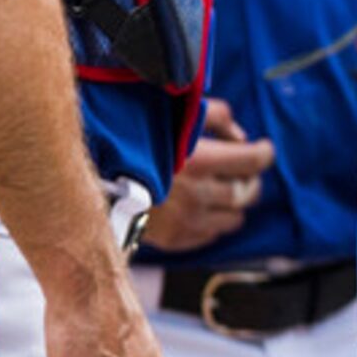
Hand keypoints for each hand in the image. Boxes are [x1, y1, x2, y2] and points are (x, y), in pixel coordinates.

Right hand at [138, 100, 272, 252]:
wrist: (92, 177)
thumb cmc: (136, 141)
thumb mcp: (175, 116)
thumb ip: (215, 116)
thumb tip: (242, 137)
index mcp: (201, 161)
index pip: (254, 161)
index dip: (264, 153)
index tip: (263, 148)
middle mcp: (198, 194)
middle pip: (248, 192)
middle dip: (250, 179)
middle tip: (242, 171)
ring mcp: (188, 221)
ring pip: (235, 218)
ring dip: (234, 203)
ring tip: (221, 190)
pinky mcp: (176, 239)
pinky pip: (212, 235)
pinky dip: (214, 221)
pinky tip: (201, 207)